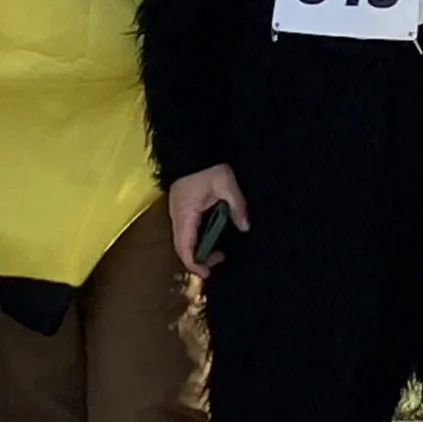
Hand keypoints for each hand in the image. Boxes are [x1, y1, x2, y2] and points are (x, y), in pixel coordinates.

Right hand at [169, 164, 248, 278]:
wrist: (191, 148)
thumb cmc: (206, 165)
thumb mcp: (226, 183)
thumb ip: (237, 206)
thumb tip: (245, 226)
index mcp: (185, 215)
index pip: (185, 248)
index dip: (196, 264)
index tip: (209, 273)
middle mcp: (177, 217)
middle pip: (182, 249)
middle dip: (199, 260)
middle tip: (219, 260)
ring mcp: (177, 213)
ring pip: (183, 241)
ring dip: (198, 249)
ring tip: (218, 250)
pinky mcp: (181, 208)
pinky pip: (186, 231)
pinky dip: (197, 239)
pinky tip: (211, 234)